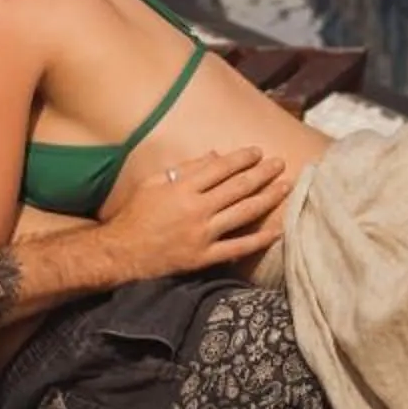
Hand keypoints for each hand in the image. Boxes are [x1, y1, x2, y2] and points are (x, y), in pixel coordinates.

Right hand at [102, 145, 295, 273]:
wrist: (121, 253)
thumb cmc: (135, 215)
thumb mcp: (153, 183)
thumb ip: (184, 169)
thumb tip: (214, 156)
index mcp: (183, 188)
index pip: (220, 167)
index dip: (242, 158)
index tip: (258, 151)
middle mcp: (196, 209)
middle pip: (238, 187)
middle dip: (262, 173)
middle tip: (280, 163)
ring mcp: (202, 234)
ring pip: (243, 213)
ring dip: (267, 198)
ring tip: (286, 187)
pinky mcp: (204, 257)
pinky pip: (238, 247)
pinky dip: (259, 240)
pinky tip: (277, 231)